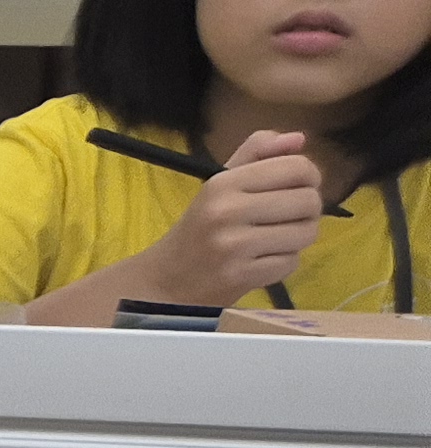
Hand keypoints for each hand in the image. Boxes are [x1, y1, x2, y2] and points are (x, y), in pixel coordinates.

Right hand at [155, 130, 327, 301]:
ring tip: (277, 239)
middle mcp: (227, 212)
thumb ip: (257, 153)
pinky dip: (284, 263)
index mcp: (223, 183)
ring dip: (298, 237)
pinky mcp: (240, 276)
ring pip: (305, 233)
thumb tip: (298, 139)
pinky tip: (264, 260)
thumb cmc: (200, 227)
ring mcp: (233, 247)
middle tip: (288, 218)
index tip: (298, 187)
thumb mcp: (220, 183)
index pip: (297, 167)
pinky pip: (291, 263)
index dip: (310, 176)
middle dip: (307, 211)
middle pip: (308, 201)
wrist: (166, 279)